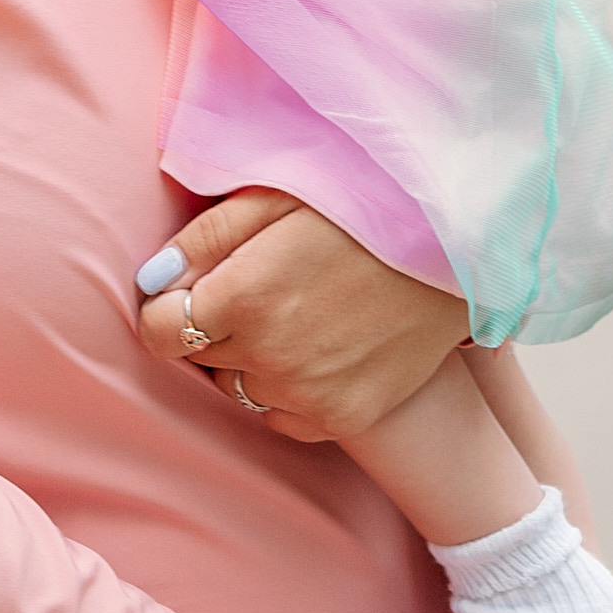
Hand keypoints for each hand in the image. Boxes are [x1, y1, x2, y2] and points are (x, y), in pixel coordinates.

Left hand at [134, 189, 465, 439]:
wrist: (460, 245)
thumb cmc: (365, 205)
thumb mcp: (277, 193)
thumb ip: (205, 238)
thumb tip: (152, 280)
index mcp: (243, 296)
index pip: (158, 331)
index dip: (168, 307)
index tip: (192, 289)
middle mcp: (269, 356)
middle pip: (201, 357)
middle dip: (214, 324)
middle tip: (261, 285)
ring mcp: (309, 394)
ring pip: (241, 389)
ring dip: (251, 358)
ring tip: (297, 312)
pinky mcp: (345, 418)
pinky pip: (284, 417)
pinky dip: (289, 390)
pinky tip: (319, 348)